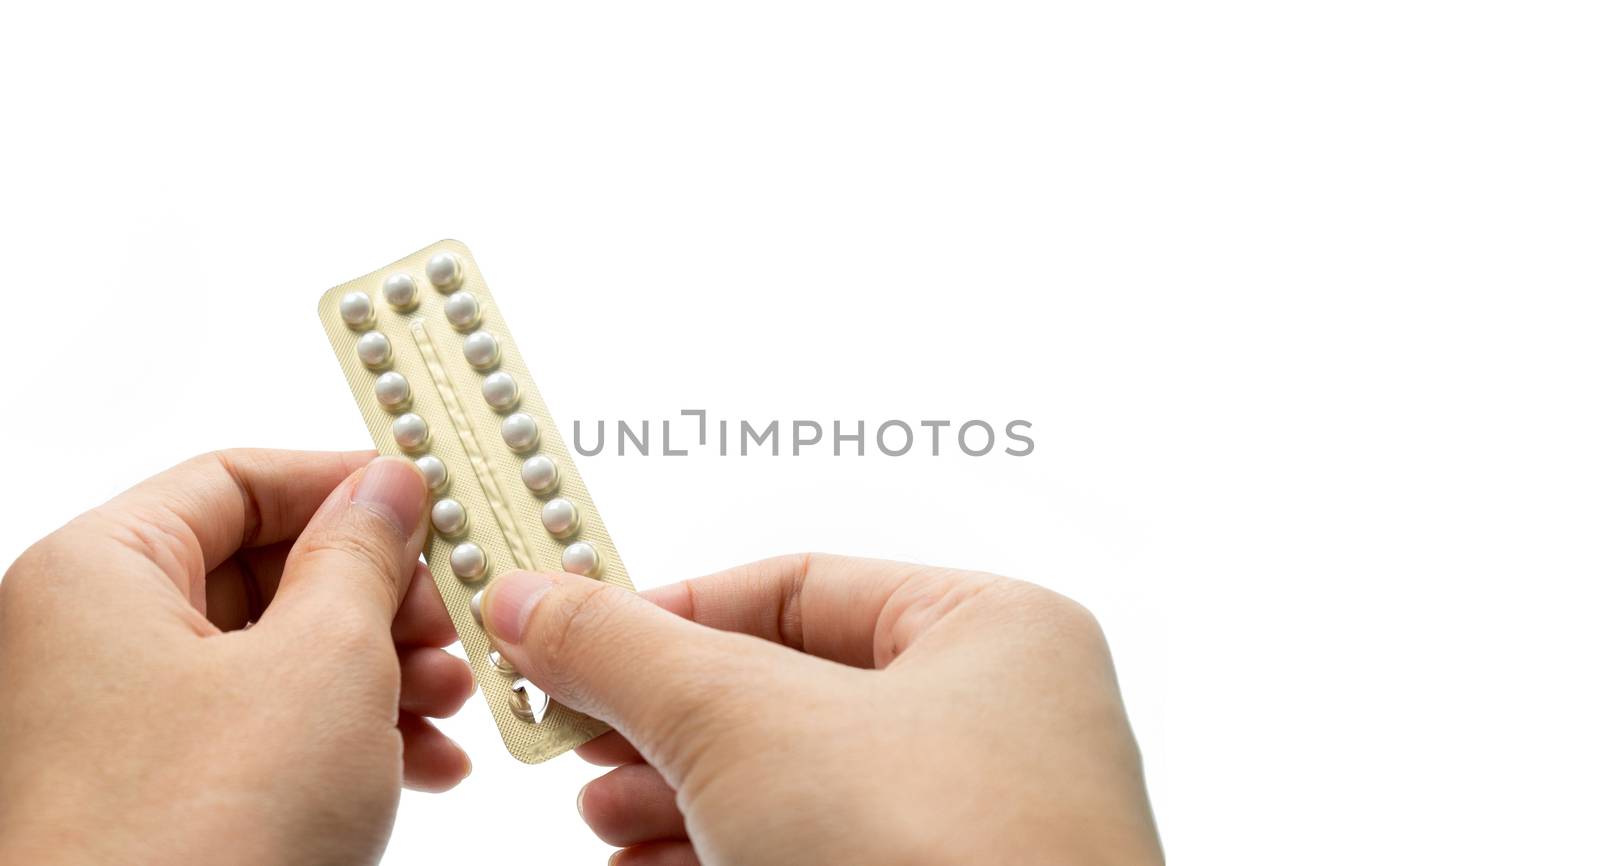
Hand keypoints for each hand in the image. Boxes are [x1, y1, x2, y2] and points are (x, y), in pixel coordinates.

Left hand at [0, 450, 473, 865]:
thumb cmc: (191, 842)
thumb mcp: (324, 664)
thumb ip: (365, 557)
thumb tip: (390, 489)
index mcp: (101, 576)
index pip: (236, 479)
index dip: (344, 483)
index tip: (429, 502)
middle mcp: (93, 642)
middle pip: (262, 568)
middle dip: (379, 598)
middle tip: (455, 620)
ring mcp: (120, 725)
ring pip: (274, 655)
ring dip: (381, 670)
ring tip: (451, 700)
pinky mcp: (156, 795)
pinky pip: (262, 728)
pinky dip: (347, 733)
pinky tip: (422, 760)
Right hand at [480, 555, 1161, 865]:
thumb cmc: (943, 861)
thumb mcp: (743, 724)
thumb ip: (628, 653)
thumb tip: (532, 599)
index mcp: (993, 633)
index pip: (798, 587)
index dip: (670, 611)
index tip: (572, 636)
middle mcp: (1000, 725)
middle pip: (786, 691)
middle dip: (663, 721)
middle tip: (571, 734)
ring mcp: (977, 828)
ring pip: (794, 786)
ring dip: (678, 798)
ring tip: (599, 815)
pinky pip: (815, 856)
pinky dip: (720, 856)